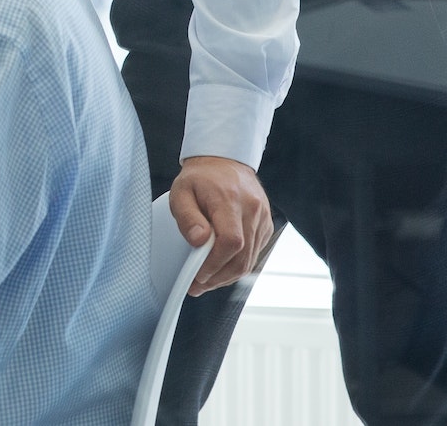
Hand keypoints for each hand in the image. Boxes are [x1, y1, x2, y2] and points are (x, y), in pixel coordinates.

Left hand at [170, 155, 275, 296]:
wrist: (224, 161)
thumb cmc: (200, 178)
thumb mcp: (181, 192)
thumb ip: (188, 218)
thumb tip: (199, 241)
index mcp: (230, 200)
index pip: (231, 241)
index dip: (215, 264)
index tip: (198, 275)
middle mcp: (251, 209)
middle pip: (242, 257)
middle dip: (219, 277)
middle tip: (198, 286)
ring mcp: (262, 217)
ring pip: (250, 260)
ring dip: (228, 276)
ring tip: (207, 280)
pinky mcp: (266, 225)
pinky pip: (254, 253)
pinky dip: (238, 265)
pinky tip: (221, 268)